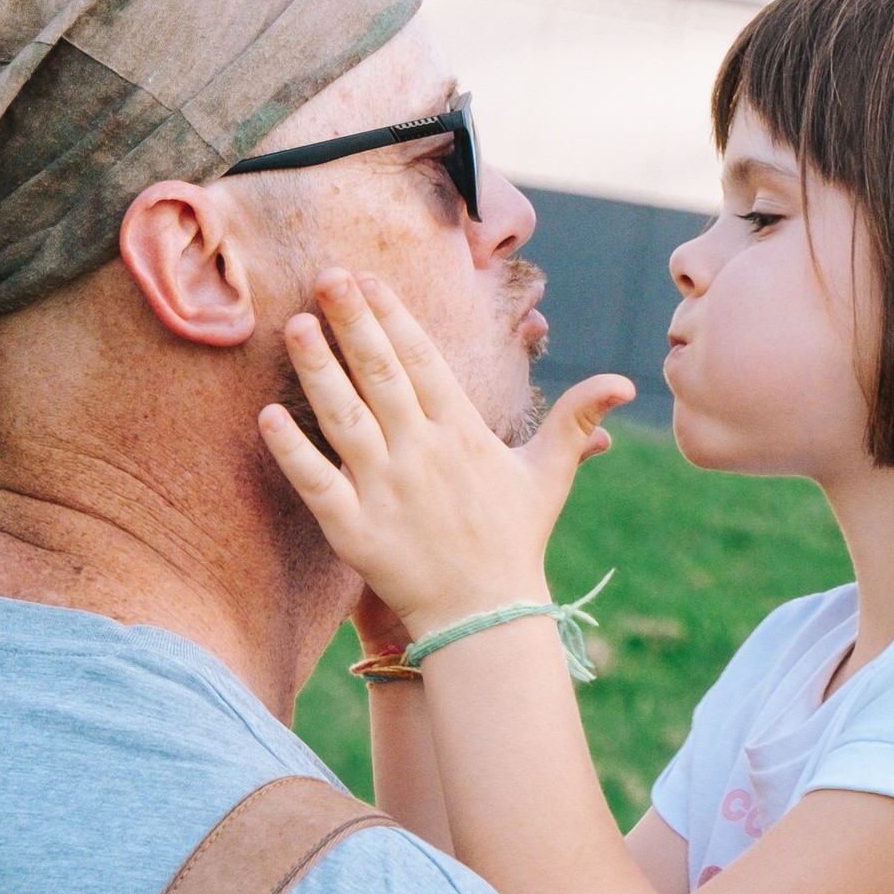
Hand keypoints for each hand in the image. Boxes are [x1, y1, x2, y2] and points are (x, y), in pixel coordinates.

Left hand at [260, 272, 632, 638]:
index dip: (393, 317)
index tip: (367, 279)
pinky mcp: (355, 531)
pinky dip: (292, 451)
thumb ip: (576, 420)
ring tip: (295, 325)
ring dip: (318, 370)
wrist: (486, 616)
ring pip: (344, 418)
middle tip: (324, 277)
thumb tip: (625, 381)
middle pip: (380, 375)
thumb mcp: (549, 474)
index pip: (422, 361)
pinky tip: (267, 416)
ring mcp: (386, 491)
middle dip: (351, 321)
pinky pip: (316, 483)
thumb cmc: (513, 540)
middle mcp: (422, 454)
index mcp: (463, 434)